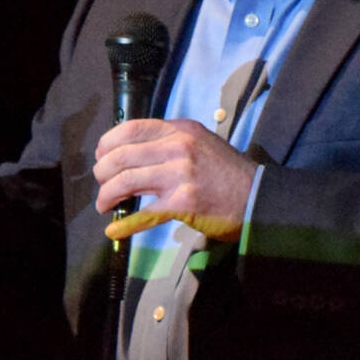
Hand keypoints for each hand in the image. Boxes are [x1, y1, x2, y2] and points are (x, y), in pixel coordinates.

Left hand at [93, 118, 256, 242]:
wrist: (258, 197)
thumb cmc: (227, 172)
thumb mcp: (200, 143)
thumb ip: (168, 143)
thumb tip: (131, 152)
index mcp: (180, 130)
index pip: (129, 129)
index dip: (107, 145)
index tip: (102, 158)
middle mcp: (178, 147)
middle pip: (121, 156)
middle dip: (103, 173)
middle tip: (102, 184)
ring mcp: (180, 174)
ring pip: (125, 182)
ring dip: (107, 196)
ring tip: (105, 205)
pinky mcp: (183, 203)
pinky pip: (144, 214)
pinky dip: (125, 225)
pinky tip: (114, 231)